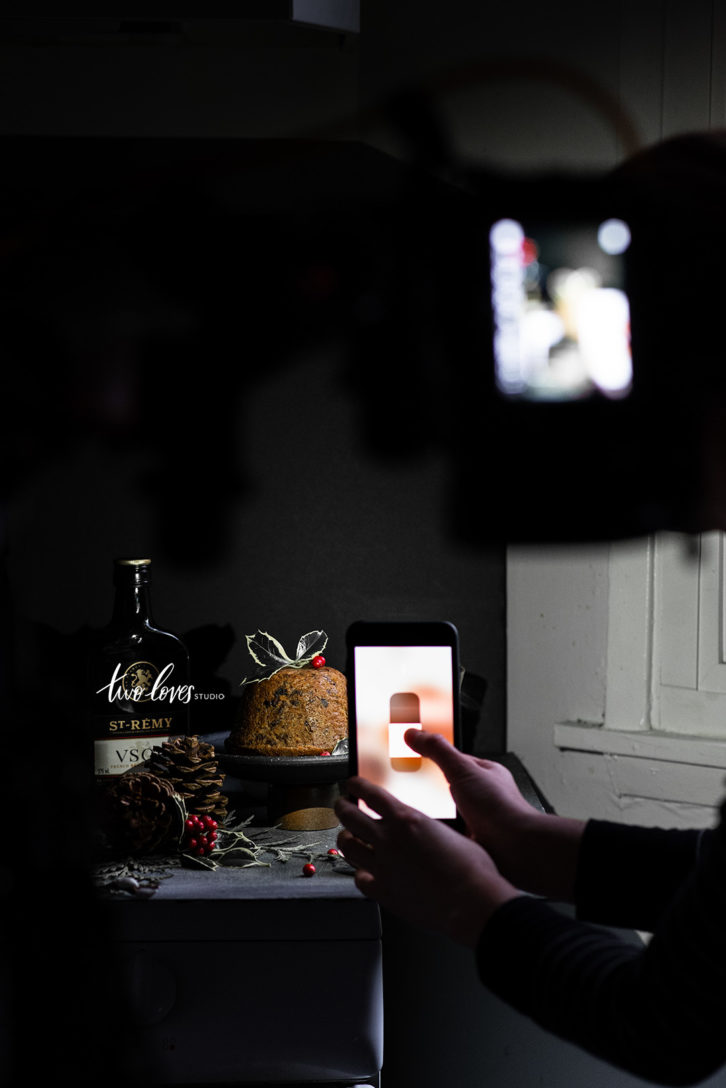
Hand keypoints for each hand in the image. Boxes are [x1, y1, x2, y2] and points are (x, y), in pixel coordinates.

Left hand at [335, 776, 517, 947]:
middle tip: (342, 806)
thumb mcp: (450, 831)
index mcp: (407, 819)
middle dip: (342, 808)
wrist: (470, 902)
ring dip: (345, 838)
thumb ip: (428, 826)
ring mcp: (382, 866)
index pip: (370, 793)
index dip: (356, 786)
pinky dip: (360, 873)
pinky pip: (359, 879)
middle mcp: (389, 839)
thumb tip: (424, 826)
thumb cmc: (471, 868)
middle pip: (350, 816)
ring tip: (347, 836)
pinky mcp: (383, 891)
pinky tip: (364, 872)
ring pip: (347, 847)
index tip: (352, 784)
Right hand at [402, 730, 536, 852]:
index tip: (415, 755)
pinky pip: (454, 835)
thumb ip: (437, 750)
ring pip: (453, 813)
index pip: (456, 759)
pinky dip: (444, 836)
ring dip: (439, 817)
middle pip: (452, 787)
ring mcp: (482, 818)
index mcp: (486, 773)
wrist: (517, 848)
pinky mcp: (478, 840)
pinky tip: (435, 837)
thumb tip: (415, 734)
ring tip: (421, 817)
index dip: (434, 757)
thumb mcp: (462, 770)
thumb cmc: (501, 808)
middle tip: (413, 790)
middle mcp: (486, 795)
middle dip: (434, 791)